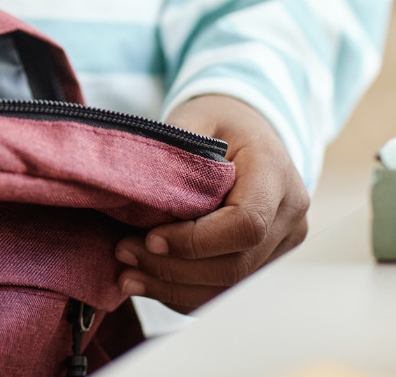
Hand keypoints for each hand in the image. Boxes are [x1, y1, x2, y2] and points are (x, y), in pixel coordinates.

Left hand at [114, 95, 309, 312]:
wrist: (246, 131)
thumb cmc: (217, 123)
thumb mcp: (194, 119)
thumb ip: (174, 153)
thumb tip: (135, 191)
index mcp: (275, 174)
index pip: (246, 224)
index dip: (196, 241)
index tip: (150, 237)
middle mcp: (290, 215)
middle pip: (237, 265)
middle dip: (174, 269)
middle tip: (124, 254)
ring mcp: (283, 243)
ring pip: (231, 287)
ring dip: (174, 289)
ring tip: (128, 276)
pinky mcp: (266, 261)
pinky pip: (227, 291)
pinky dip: (185, 294)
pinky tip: (149, 283)